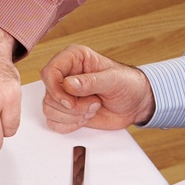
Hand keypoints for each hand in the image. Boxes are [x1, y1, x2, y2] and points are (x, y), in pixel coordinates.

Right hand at [40, 45, 155, 132]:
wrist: (136, 104)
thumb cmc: (129, 85)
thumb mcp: (114, 80)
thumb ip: (91, 81)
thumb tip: (69, 84)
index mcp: (74, 59)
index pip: (50, 72)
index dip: (56, 90)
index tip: (70, 102)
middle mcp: (65, 75)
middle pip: (49, 95)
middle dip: (72, 107)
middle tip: (94, 104)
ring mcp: (63, 94)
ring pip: (49, 109)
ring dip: (72, 116)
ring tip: (92, 109)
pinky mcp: (64, 110)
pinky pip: (53, 122)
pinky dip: (68, 125)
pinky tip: (84, 119)